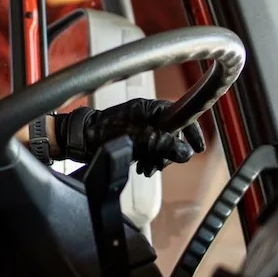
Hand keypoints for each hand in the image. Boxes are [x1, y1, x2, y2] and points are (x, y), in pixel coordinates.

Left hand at [54, 99, 204, 176]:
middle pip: (172, 132)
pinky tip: (142, 167)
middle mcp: (147, 114)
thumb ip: (165, 145)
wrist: (80, 139)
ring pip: (161, 142)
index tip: (197, 147)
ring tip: (147, 168)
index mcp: (151, 107)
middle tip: (161, 164)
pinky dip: (149, 158)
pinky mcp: (133, 135)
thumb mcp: (140, 141)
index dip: (191, 131)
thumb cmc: (103, 133)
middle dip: (169, 151)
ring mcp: (140, 124)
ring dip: (158, 157)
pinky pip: (149, 147)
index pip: (182, 113)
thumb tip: (186, 153)